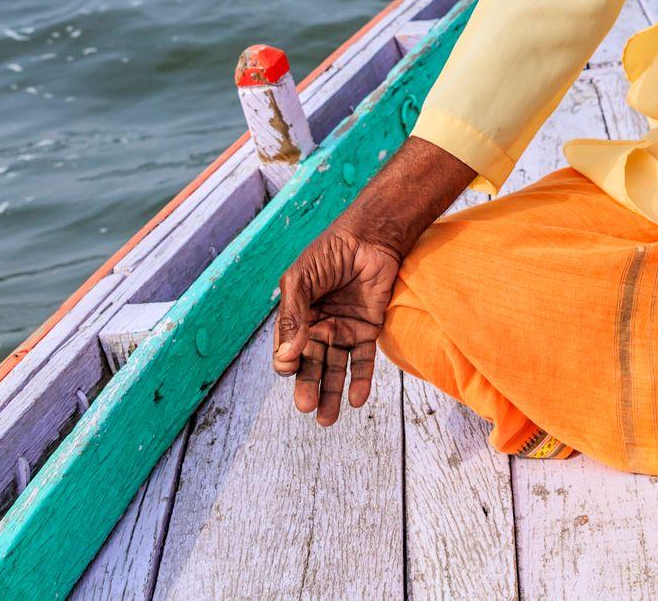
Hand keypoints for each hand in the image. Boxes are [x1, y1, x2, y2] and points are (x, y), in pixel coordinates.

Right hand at [272, 224, 402, 423]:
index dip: (287, 362)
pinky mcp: (368, 330)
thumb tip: (286, 357)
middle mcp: (319, 327)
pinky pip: (363, 361)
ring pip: (335, 369)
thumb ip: (293, 316)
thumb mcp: (301, 280)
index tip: (288, 369)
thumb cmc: (330, 252)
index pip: (288, 349)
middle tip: (308, 408)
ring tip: (327, 419)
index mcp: (298, 316)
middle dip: (308, 388)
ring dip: (332, 393)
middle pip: (311, 365)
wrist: (371, 236)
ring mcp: (344, 330)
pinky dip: (360, 381)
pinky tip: (356, 399)